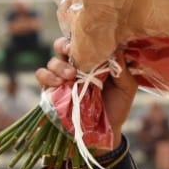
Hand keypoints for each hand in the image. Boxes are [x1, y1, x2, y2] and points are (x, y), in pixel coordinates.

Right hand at [35, 35, 138, 151]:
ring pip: (52, 61)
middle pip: (62, 46)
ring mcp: (62, 77)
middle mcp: (75, 65)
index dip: (79, 37)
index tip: (84, 40)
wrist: (106, 131)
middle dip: (64, 45)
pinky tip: (59, 83)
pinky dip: (47, 76)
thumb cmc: (117, 106)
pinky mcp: (51, 90)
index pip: (81, 41)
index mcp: (92, 60)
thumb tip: (117, 49)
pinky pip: (42, 76)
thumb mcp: (126, 88)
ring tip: (71, 76)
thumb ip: (123, 70)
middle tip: (71, 52)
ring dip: (59, 65)